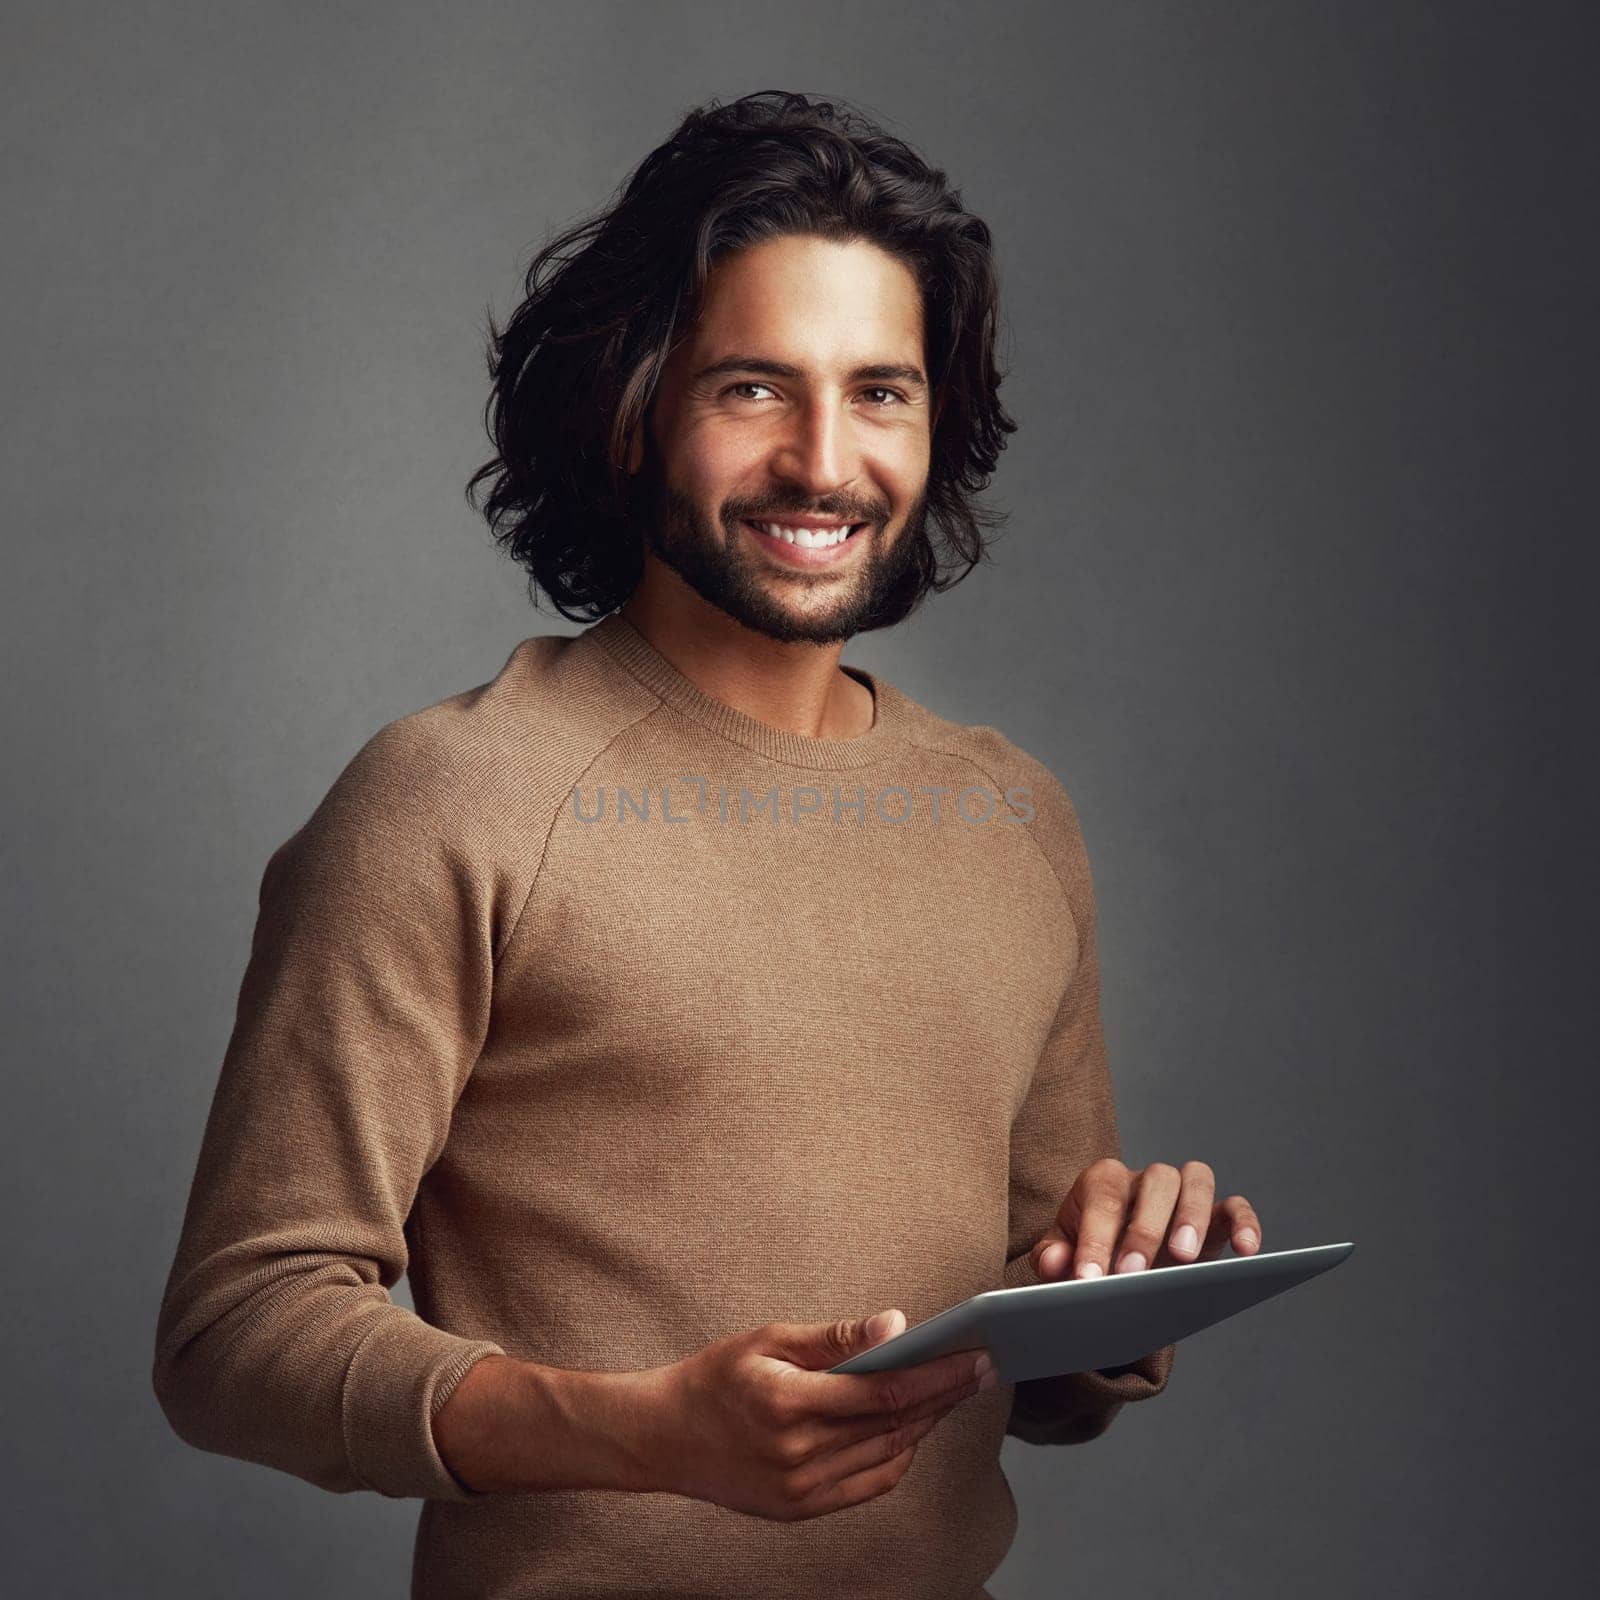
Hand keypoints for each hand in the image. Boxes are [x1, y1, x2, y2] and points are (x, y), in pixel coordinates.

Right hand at [638, 1309, 994, 1521]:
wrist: (664, 1437)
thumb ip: (836, 1338)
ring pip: (888, 1455)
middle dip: (946, 1394)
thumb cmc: (717, 1377)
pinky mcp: (801, 1509)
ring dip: (929, 1422)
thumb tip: (896, 1325)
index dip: (938, 1374)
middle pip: (895, 1423)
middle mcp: (798, 1454)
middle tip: (985, 1367)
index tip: (975, 1355)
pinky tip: (915, 1427)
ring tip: (956, 1390)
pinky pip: (869, 1484)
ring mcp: (801, 1490)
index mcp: (788, 1404)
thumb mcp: (770, 1339)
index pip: (885, 1391)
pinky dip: (899, 1455)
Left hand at [1030, 1157, 1261, 1278]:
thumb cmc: (1089, 1255)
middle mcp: (1145, 1179)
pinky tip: (1246, 1251)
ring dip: (1192, 1216)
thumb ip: (1052, 1259)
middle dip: (1143, 1230)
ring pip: (1195, 1180)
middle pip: (1153, 1183)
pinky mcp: (1215, 1216)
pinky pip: (1235, 1206)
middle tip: (1133, 1276)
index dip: (1095, 1237)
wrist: (1116, 1266)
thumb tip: (1058, 1263)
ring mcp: (1183, 1194)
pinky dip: (1244, 1222)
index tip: (1089, 1279)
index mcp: (1103, 1182)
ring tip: (1183, 1259)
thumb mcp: (1063, 1259)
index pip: (1102, 1198)